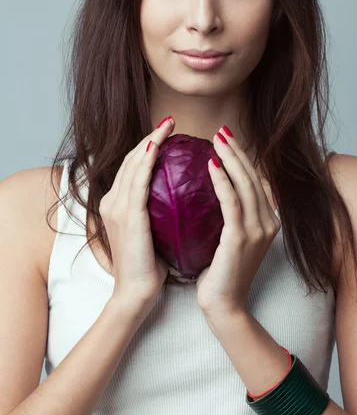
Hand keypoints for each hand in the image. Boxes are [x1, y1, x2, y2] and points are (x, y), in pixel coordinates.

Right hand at [99, 116, 175, 307]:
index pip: (133, 168)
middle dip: (150, 137)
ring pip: (133, 163)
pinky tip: (158, 145)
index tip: (168, 134)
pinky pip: (138, 180)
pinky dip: (146, 159)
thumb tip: (185, 203)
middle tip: (170, 122)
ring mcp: (117, 207)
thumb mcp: (154, 234)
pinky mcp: (126, 215)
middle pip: (131, 159)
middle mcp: (112, 201)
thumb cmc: (149, 268)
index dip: (148, 147)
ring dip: (150, 140)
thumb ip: (161, 214)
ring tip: (168, 125)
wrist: (136, 293)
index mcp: (118, 205)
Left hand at [196, 125, 280, 314]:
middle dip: (237, 150)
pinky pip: (232, 201)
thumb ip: (229, 216)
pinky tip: (211, 163)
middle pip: (253, 176)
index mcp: (267, 221)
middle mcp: (268, 222)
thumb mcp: (230, 240)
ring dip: (231, 157)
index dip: (242, 158)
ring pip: (245, 183)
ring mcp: (258, 229)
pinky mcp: (242, 237)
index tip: (225, 140)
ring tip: (216, 138)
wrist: (223, 305)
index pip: (255, 180)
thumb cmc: (220, 274)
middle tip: (220, 130)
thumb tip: (211, 191)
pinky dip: (223, 179)